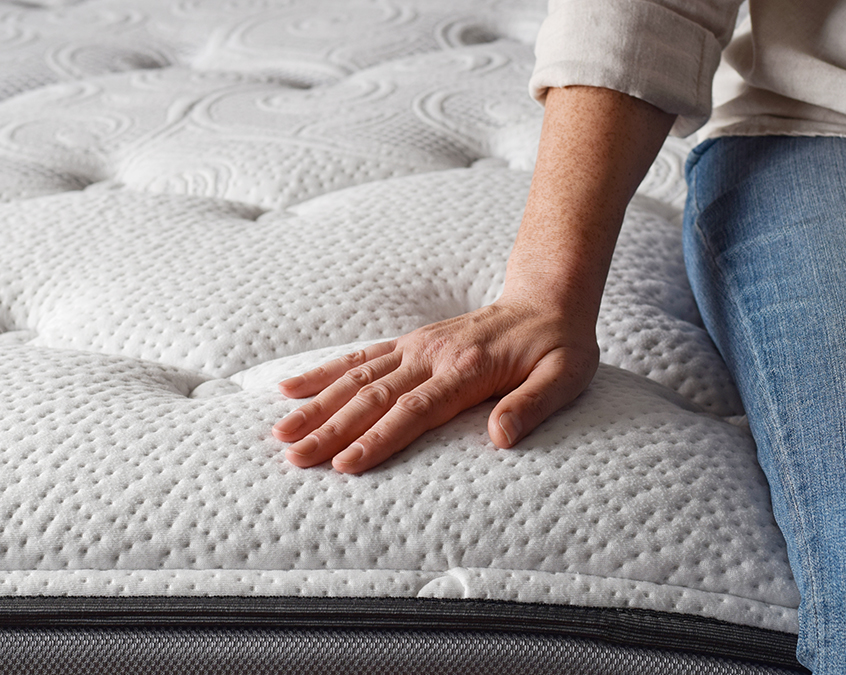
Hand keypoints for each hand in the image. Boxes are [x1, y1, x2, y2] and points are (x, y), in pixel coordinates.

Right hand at [271, 295, 599, 472]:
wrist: (548, 299)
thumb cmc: (558, 346)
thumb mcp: (565, 376)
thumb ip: (532, 405)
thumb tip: (501, 438)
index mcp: (465, 370)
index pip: (413, 411)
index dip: (378, 439)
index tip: (345, 464)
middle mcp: (431, 356)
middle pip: (372, 397)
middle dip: (330, 429)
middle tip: (294, 456)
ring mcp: (415, 347)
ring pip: (356, 377)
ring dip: (317, 405)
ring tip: (281, 430)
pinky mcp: (409, 343)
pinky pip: (359, 358)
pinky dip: (323, 372)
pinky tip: (291, 388)